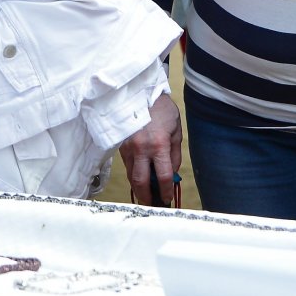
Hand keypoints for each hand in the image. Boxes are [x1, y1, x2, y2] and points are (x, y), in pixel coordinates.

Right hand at [120, 92, 183, 206]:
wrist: (140, 92)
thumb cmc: (161, 109)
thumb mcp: (175, 131)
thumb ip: (174, 155)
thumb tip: (171, 173)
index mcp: (158, 145)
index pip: (163, 177)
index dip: (165, 191)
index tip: (167, 198)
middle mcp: (141, 149)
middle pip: (141, 182)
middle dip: (147, 197)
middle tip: (152, 203)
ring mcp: (127, 147)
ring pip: (131, 175)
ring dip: (139, 187)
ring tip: (146, 193)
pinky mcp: (120, 145)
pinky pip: (127, 165)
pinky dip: (133, 173)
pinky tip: (140, 175)